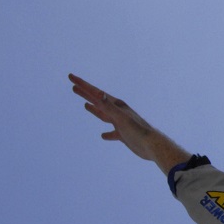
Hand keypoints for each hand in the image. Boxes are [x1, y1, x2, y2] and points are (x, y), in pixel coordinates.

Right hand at [69, 74, 189, 173]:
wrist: (153, 147)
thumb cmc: (138, 132)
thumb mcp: (121, 118)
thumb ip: (109, 106)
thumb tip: (98, 93)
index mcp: (116, 105)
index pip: (95, 92)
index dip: (83, 85)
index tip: (71, 77)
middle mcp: (118, 112)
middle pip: (98, 101)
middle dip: (85, 93)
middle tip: (73, 86)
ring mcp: (121, 123)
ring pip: (104, 115)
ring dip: (94, 110)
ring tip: (85, 105)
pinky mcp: (124, 135)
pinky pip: (113, 133)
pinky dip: (107, 134)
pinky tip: (103, 136)